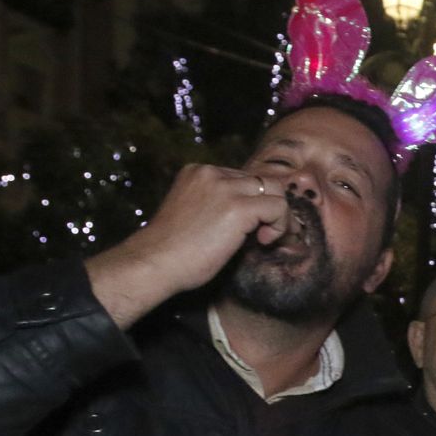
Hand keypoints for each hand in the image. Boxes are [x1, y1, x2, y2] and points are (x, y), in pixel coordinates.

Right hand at [85, 164, 293, 328]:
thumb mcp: (196, 216)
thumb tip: (256, 218)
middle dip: (274, 206)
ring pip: (275, 190)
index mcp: (198, 172)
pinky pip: (278, 207)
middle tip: (272, 234)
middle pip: (262, 181)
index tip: (257, 227)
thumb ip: (220, 207)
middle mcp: (212, 173)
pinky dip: (280, 225)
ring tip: (269, 239)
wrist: (155, 262)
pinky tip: (264, 242)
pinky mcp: (237, 207)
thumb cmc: (173, 251)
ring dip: (280, 216)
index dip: (256, 203)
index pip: (244, 179)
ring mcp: (225, 188)